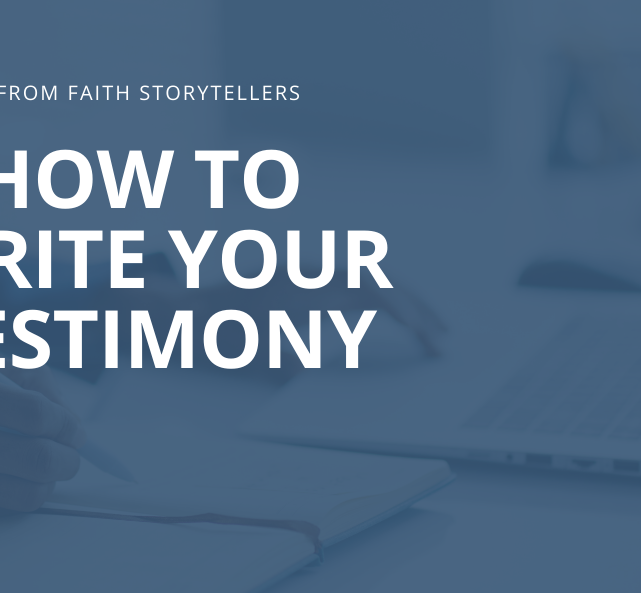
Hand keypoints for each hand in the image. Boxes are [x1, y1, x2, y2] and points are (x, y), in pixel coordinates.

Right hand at [0, 363, 85, 524]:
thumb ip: (4, 377)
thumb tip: (57, 401)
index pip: (32, 412)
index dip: (65, 422)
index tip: (71, 425)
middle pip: (37, 459)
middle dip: (68, 460)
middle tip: (70, 455)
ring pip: (23, 494)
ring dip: (46, 485)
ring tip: (44, 472)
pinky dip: (13, 499)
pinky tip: (9, 483)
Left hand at [133, 272, 446, 358]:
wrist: (194, 310)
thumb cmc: (227, 332)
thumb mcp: (263, 351)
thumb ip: (295, 359)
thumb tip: (320, 369)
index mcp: (313, 285)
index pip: (376, 295)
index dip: (409, 316)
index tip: (431, 339)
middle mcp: (318, 271)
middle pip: (383, 281)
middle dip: (419, 308)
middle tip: (446, 335)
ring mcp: (314, 271)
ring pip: (373, 277)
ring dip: (403, 299)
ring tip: (431, 325)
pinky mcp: (309, 277)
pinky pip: (355, 280)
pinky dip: (381, 296)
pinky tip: (394, 314)